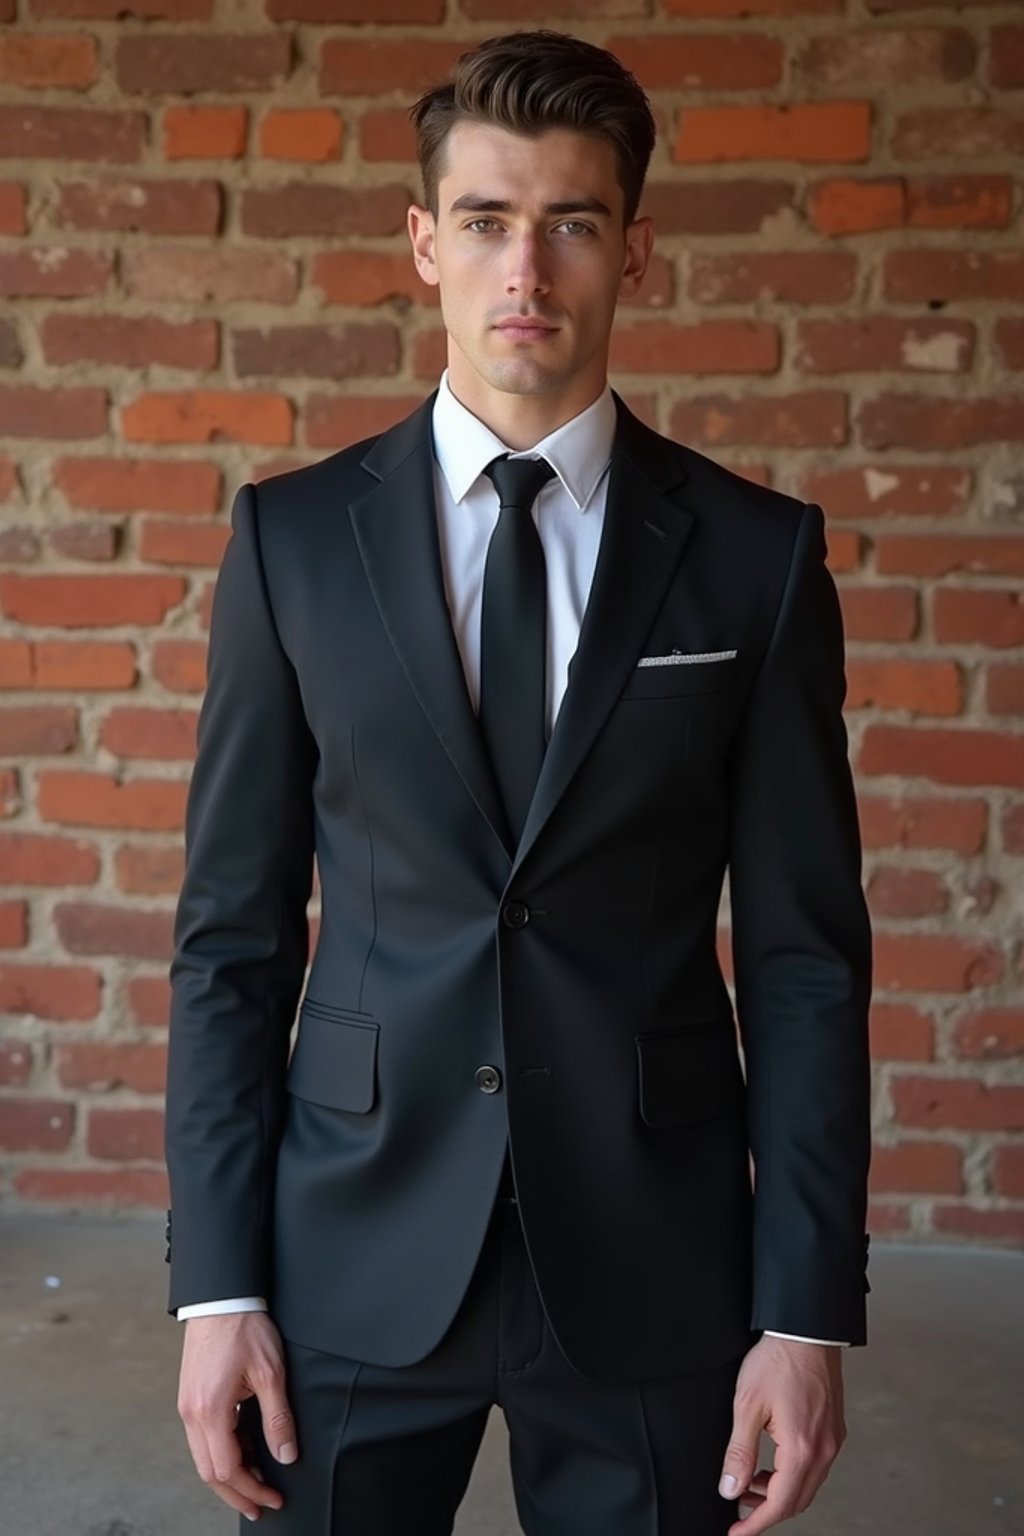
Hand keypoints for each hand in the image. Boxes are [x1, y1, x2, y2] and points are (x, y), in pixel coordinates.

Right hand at [177, 1311, 296, 1522]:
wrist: (220, 1297)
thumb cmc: (245, 1328)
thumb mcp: (271, 1372)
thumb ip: (278, 1418)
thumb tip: (285, 1456)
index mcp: (211, 1411)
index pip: (228, 1470)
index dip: (252, 1490)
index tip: (273, 1498)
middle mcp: (192, 1414)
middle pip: (210, 1473)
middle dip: (238, 1493)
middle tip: (263, 1504)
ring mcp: (187, 1407)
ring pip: (203, 1458)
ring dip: (229, 1475)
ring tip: (257, 1480)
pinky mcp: (189, 1398)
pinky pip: (202, 1439)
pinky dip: (222, 1453)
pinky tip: (244, 1450)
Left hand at [718, 1334, 845, 1534]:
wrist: (806, 1330)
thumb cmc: (778, 1360)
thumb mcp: (747, 1405)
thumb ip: (738, 1452)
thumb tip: (730, 1488)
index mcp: (802, 1449)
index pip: (780, 1505)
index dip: (756, 1524)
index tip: (737, 1533)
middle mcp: (823, 1450)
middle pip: (797, 1501)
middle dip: (767, 1510)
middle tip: (739, 1506)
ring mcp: (832, 1440)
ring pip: (807, 1485)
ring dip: (780, 1492)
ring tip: (751, 1482)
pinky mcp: (834, 1429)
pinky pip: (815, 1466)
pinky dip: (793, 1474)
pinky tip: (773, 1462)